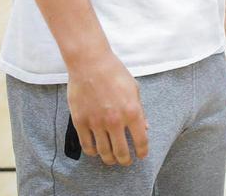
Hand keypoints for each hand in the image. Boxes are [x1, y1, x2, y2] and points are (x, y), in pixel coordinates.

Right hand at [67, 51, 148, 165]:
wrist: (90, 63)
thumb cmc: (115, 73)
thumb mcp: (134, 89)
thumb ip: (140, 111)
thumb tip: (144, 128)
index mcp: (132, 112)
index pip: (141, 141)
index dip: (142, 152)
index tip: (141, 155)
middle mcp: (115, 120)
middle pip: (121, 152)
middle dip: (125, 160)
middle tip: (125, 161)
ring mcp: (96, 122)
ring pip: (104, 152)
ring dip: (109, 159)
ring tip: (111, 159)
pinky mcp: (80, 122)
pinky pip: (87, 145)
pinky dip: (93, 151)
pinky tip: (96, 150)